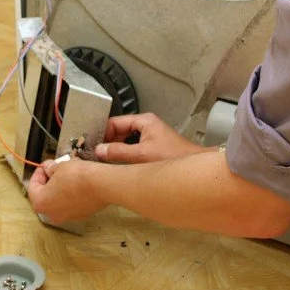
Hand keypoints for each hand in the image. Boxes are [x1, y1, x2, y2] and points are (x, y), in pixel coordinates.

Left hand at [27, 159, 105, 223]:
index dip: (39, 172)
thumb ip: (51, 168)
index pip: (33, 186)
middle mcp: (52, 214)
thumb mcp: (60, 166)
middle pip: (46, 195)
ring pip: (59, 200)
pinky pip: (72, 203)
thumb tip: (50, 168)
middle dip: (50, 180)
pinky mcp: (81, 215)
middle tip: (56, 168)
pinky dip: (72, 194)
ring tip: (69, 173)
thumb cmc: (78, 177)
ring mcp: (68, 216)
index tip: (45, 166)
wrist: (101, 184)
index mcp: (41, 202)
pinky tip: (78, 182)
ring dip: (61, 187)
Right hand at [95, 113, 210, 163]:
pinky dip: (126, 153)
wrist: (195, 169)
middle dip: (109, 142)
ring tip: (106, 161)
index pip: (115, 122)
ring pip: (126, 139)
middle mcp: (147, 124)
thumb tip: (98, 150)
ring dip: (117, 149)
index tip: (94, 146)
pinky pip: (134, 146)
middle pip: (120, 130)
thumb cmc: (171, 158)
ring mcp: (151, 135)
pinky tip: (121, 164)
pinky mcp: (153, 145)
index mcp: (144, 120)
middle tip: (97, 156)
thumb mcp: (141, 155)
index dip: (103, 134)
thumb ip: (118, 152)